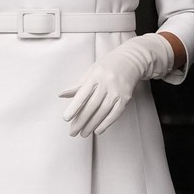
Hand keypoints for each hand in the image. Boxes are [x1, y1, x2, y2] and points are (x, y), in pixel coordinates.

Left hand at [59, 33, 173, 136]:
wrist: (132, 60)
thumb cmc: (108, 65)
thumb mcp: (92, 70)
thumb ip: (78, 84)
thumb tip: (61, 95)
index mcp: (96, 75)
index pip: (83, 94)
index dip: (74, 107)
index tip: (66, 118)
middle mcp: (107, 83)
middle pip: (92, 105)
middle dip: (81, 121)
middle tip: (72, 132)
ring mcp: (117, 90)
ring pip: (103, 111)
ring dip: (92, 124)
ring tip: (83, 133)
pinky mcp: (126, 97)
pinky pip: (115, 113)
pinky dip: (106, 123)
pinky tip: (98, 130)